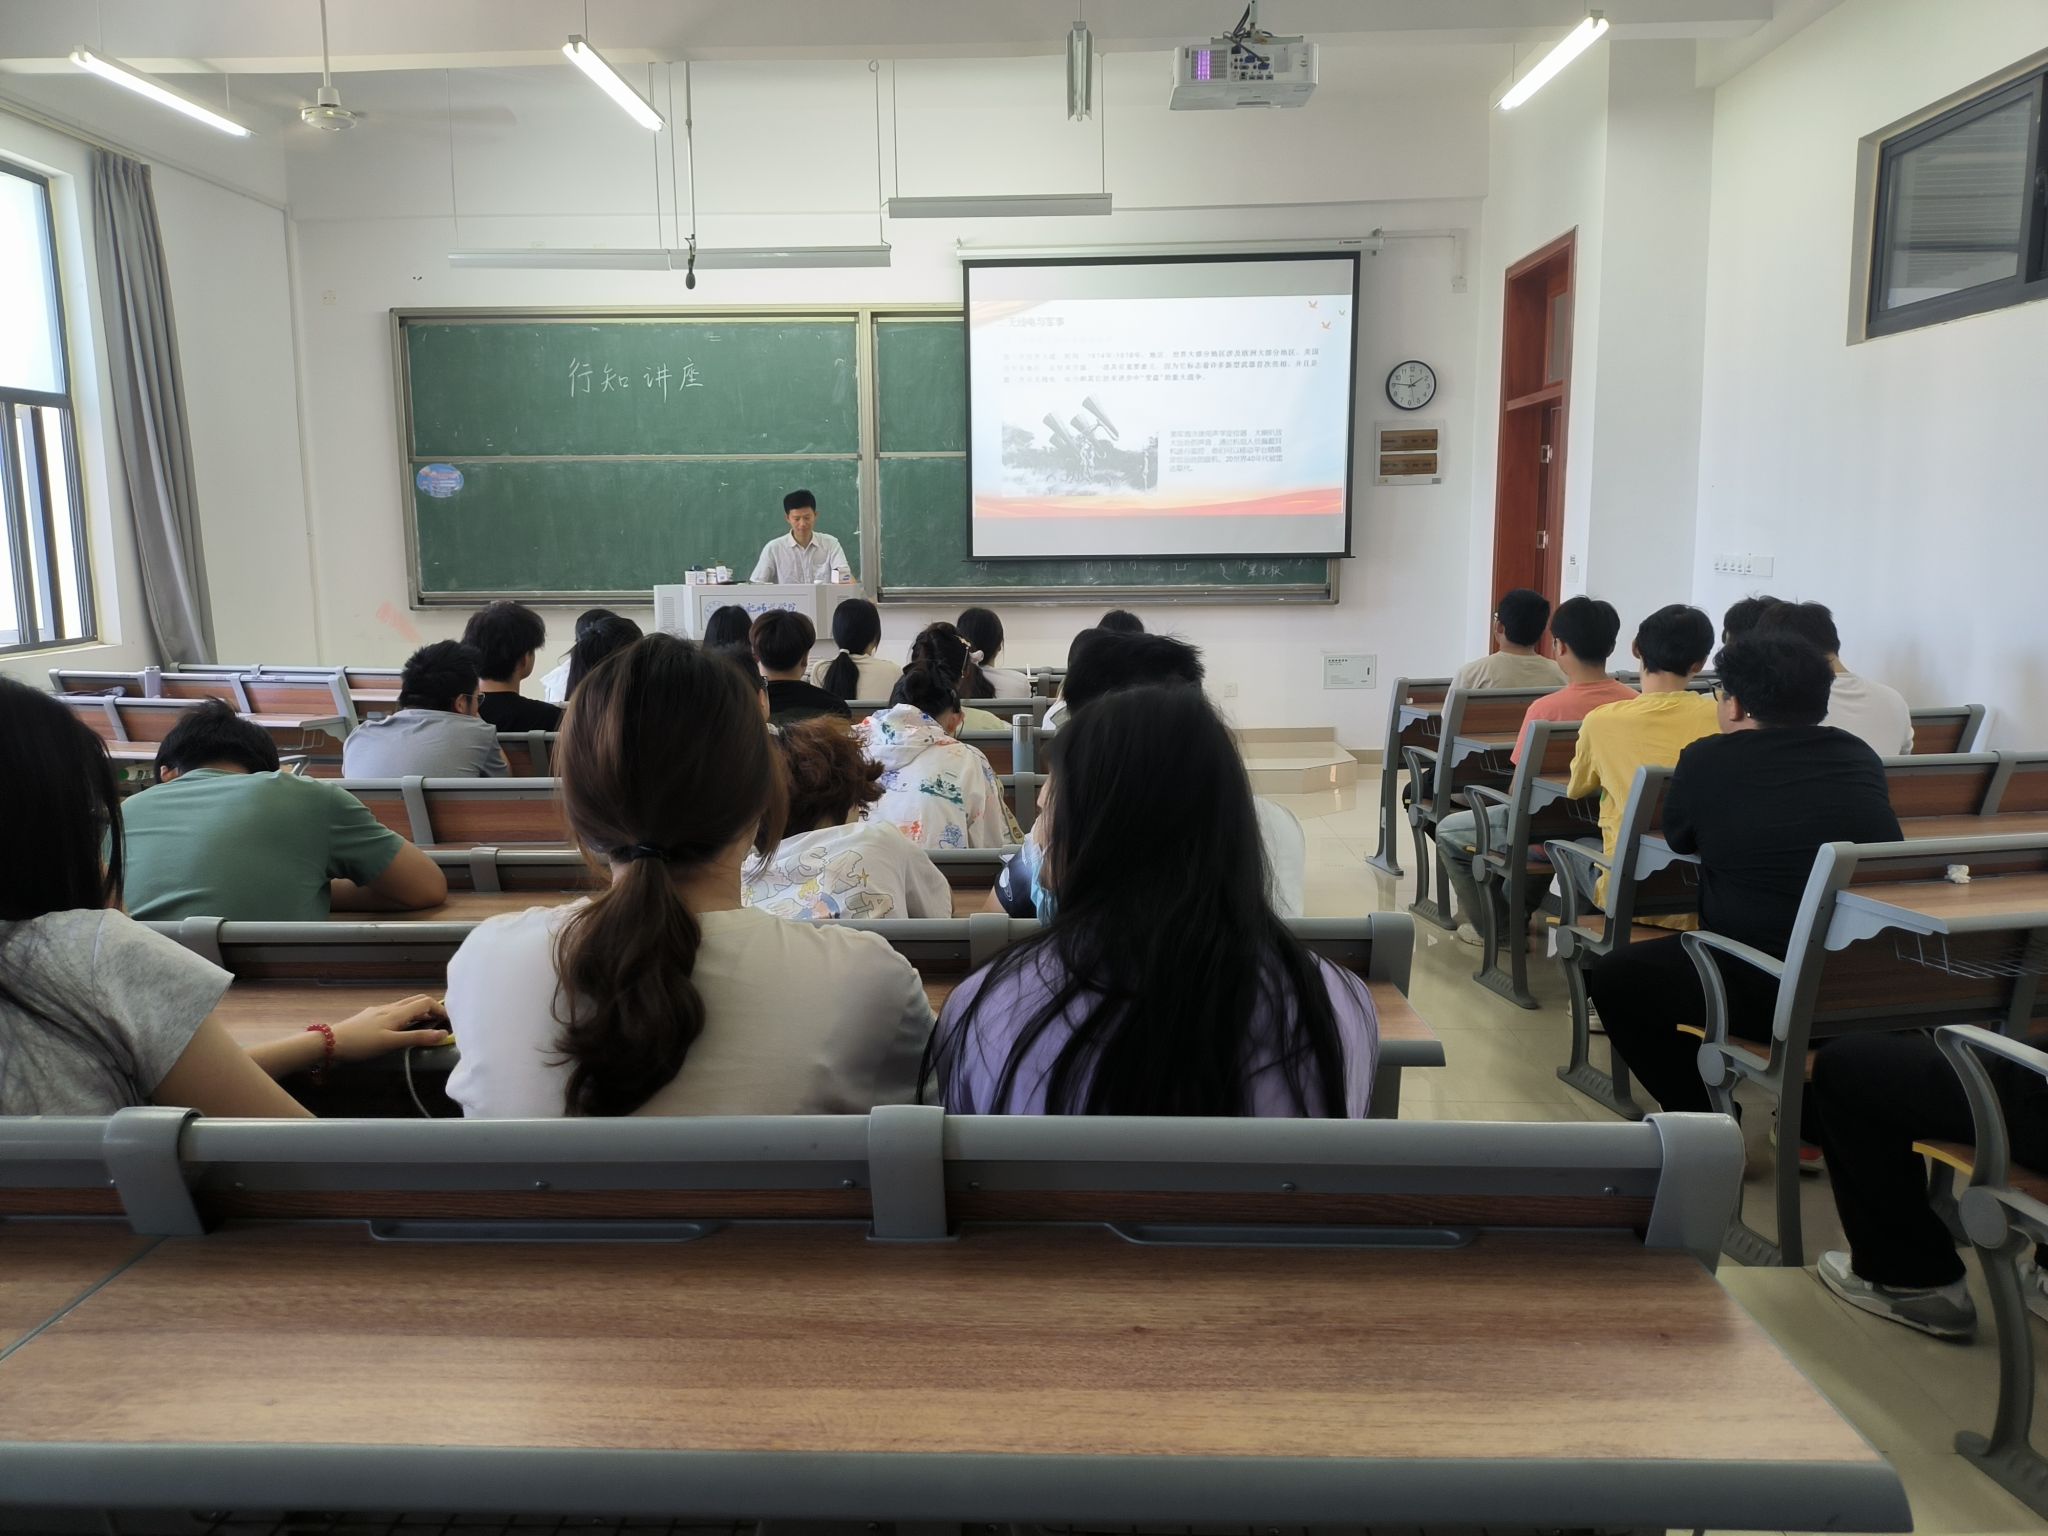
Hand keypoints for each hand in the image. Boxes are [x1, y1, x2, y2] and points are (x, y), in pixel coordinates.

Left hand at [328, 994, 451, 1060]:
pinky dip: (406, 1016)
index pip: (425, 1002)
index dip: (440, 1008)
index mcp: (397, 1012)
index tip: (449, 1021)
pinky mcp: (370, 1016)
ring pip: (404, 1006)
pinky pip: (394, 1011)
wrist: (331, 1042)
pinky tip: (400, 1028)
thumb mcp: (391, 1043)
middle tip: (439, 1021)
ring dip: (418, 1012)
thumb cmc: (362, 1043)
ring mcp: (379, 1011)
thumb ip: (417, 1038)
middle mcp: (390, 1008)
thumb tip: (443, 1034)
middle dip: (431, 1007)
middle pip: (416, 1000)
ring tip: (424, 1025)